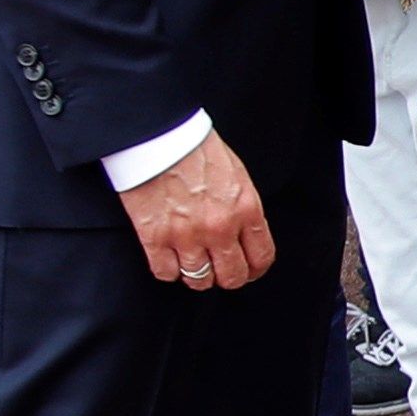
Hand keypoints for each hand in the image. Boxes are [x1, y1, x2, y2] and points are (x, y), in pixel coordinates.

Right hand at [119, 129, 274, 291]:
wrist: (158, 135)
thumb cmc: (196, 148)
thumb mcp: (237, 175)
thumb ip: (243, 208)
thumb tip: (244, 233)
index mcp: (246, 209)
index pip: (262, 257)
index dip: (255, 270)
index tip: (249, 271)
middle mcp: (220, 228)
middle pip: (232, 277)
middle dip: (228, 278)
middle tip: (219, 270)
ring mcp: (187, 235)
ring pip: (199, 280)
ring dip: (197, 276)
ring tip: (192, 265)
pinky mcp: (154, 237)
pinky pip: (166, 273)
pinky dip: (168, 270)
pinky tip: (169, 259)